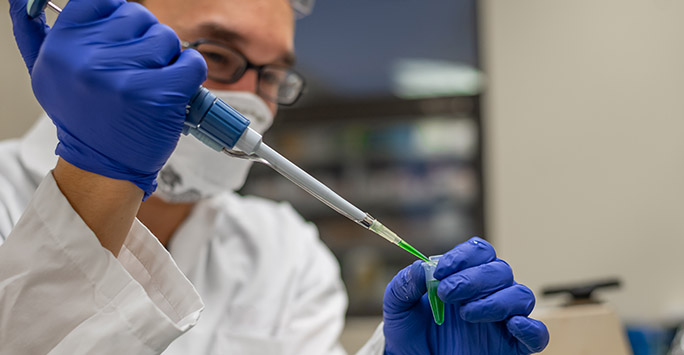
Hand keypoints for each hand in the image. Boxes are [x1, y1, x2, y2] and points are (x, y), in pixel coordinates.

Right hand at [9, 0, 206, 197]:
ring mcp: (124, 77)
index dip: (120, 18)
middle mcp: (88, 60)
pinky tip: (174, 89)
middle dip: (145, 41)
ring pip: (167, 38)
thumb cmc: (82, 117)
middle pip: (139, 16)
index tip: (122, 39)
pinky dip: (190, 72)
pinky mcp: (158, 95)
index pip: (102, 0)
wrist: (102, 166)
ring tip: (151, 83)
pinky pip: (192, 62)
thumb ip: (34, 32)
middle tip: (137, 70)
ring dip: (168, 59)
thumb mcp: (46, 73)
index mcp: (61, 47)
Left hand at [383, 237, 548, 354]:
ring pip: (521, 295)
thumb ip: (404, 285)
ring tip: (465, 314)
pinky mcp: (512, 345)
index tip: (441, 271)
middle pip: (501, 270)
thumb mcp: (398, 308)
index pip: (479, 252)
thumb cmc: (411, 333)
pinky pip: (538, 334)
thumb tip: (421, 267)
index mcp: (464, 277)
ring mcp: (502, 319)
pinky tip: (511, 325)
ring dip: (495, 301)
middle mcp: (488, 294)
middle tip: (447, 293)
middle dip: (474, 278)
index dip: (463, 256)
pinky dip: (530, 327)